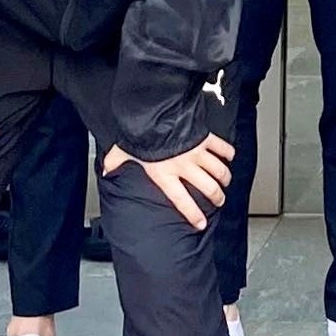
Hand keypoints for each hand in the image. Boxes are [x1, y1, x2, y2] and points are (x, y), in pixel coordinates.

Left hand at [103, 133, 237, 230]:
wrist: (155, 112)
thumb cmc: (140, 134)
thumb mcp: (123, 152)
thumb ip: (114, 164)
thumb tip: (106, 172)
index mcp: (165, 174)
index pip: (182, 200)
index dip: (193, 214)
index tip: (200, 224)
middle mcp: (184, 166)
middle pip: (209, 188)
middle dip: (217, 197)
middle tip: (219, 201)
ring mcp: (197, 152)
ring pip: (219, 171)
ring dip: (224, 178)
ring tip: (224, 182)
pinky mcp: (205, 138)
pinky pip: (222, 148)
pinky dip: (228, 154)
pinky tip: (229, 158)